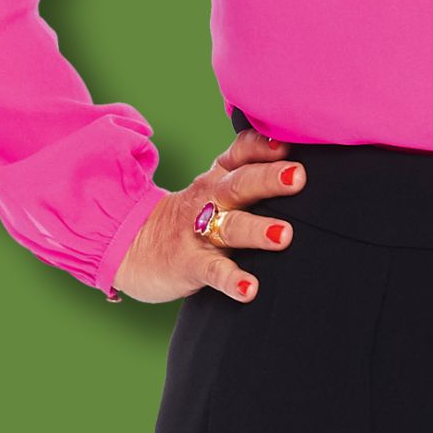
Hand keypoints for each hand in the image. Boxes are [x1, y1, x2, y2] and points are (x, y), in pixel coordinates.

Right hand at [112, 127, 303, 303]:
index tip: (287, 143)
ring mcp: (199, 232)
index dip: (262, 146)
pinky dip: (231, 280)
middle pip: (240, 184)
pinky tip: (249, 289)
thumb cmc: (193, 213)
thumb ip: (252, 168)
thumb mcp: (215, 184)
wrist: (130, 245)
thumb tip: (303, 156)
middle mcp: (211, 199)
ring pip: (231, 227)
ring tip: (283, 235)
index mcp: (220, 177)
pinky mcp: (189, 264)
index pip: (241, 153)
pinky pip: (213, 271)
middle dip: (269, 179)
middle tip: (297, 177)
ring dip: (257, 230)